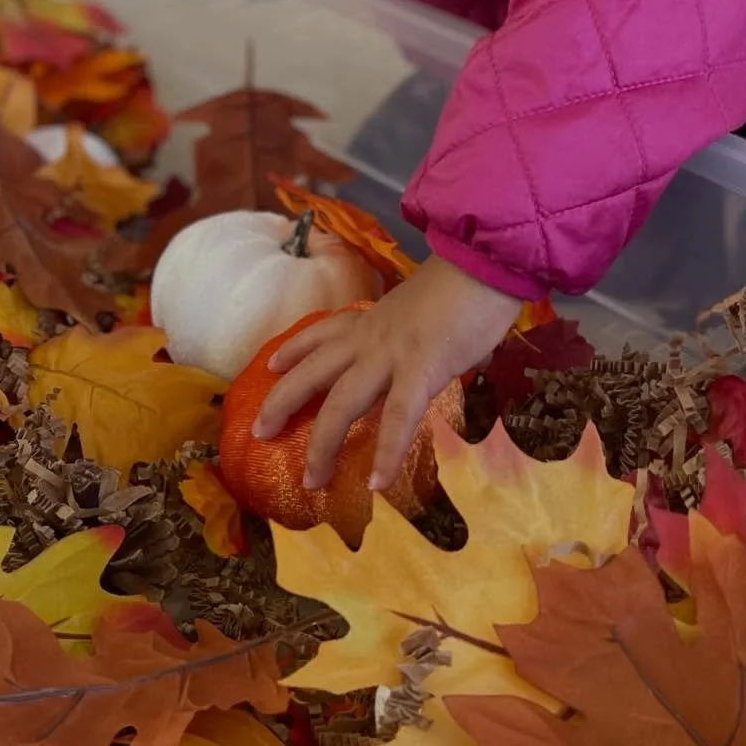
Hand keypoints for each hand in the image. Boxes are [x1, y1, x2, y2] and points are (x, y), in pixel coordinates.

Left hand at [256, 257, 521, 491]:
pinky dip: (387, 452)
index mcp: (374, 319)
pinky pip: (398, 417)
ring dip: (323, 445)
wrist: (486, 261)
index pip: (324, 333)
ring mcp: (391, 355)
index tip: (273, 364)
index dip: (296, 349)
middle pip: (314, 373)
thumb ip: (422, 330)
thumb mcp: (426, 308)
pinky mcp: (420, 370)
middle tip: (260, 431)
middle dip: (283, 402)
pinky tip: (378, 483)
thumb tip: (443, 348)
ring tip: (311, 482)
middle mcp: (371, 338)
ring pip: (342, 403)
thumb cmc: (466, 283)